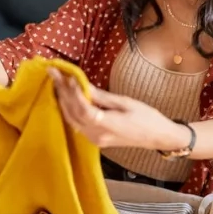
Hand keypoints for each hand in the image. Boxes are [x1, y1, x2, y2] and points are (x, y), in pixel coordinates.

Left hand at [48, 68, 180, 149]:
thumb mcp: (126, 102)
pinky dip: (70, 110)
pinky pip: (77, 124)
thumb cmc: (147, 117)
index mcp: (108, 125)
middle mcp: (98, 135)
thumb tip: (83, 85)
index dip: (73, 92)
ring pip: (72, 120)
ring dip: (63, 101)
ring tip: (57, 82)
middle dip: (62, 93)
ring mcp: (95, 139)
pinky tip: (66, 97)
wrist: (158, 137)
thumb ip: (102, 97)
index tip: (68, 76)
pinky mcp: (95, 140)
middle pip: (73, 113)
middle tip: (54, 73)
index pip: (83, 109)